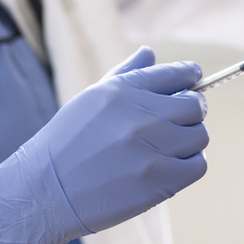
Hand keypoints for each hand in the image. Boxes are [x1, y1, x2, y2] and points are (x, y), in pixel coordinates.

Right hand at [0, 46, 207, 243]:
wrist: (44, 190)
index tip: (194, 82)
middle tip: (178, 122)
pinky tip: (169, 167)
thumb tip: (150, 53)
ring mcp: (152, 149)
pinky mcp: (159, 181)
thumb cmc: (66, 142)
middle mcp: (141, 115)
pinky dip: (188, 166)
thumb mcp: (91, 98)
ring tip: (167, 148)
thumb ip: (127, 74)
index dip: (191, 77)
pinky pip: (197, 167)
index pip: (177, 73)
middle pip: (195, 106)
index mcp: (123, 89)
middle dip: (191, 112)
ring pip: (200, 136)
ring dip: (189, 141)